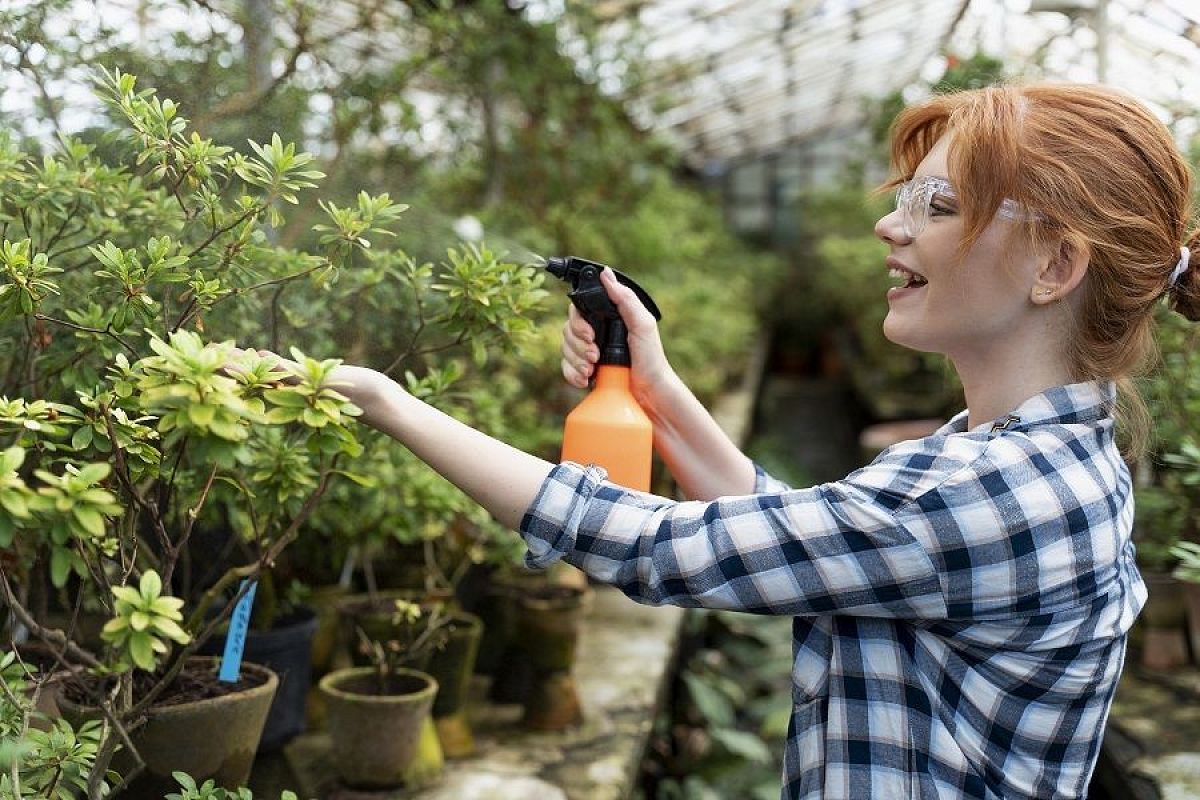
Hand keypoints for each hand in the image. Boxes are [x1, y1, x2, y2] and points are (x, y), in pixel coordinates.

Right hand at [560, 268, 675, 405]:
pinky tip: (585, 380)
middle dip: (578, 345)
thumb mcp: (642, 324)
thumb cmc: (651, 357)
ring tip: (593, 370)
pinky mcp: (585, 371)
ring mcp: (589, 353)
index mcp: (607, 318)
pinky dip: (572, 374)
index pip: (578, 310)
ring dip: (576, 361)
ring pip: (565, 349)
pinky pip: (566, 369)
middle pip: (568, 330)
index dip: (578, 323)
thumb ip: (625, 299)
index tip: (590, 335)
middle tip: (595, 356)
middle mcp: (596, 333)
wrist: (650, 393)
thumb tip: (605, 274)